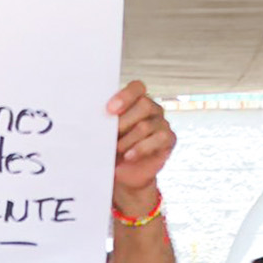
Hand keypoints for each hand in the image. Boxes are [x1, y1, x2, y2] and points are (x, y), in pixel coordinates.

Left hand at [107, 81, 174, 211]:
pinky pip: (159, 138)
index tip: (109, 110)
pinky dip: (141, 148)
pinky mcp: (168, 139)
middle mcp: (152, 109)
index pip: (137, 87)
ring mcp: (162, 123)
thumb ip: (105, 123)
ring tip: (117, 149)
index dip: (124, 96)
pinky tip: (129, 156)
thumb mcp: (106, 135)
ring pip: (146, 125)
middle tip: (111, 135)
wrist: (124, 174)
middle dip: (124, 121)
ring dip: (128, 139)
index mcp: (136, 101)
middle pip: (144, 104)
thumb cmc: (113, 149)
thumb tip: (94, 120)